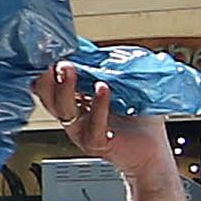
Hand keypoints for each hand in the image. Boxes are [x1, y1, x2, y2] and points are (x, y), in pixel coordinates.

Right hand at [38, 63, 176, 186]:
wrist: (153, 152)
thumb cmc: (139, 119)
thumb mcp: (122, 85)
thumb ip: (108, 69)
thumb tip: (96, 49)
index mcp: (76, 102)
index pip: (51, 85)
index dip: (47, 69)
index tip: (50, 51)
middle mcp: (74, 117)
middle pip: (48, 97)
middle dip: (48, 77)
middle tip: (55, 60)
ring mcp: (82, 131)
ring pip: (64, 110)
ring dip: (65, 88)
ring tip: (68, 69)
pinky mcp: (97, 143)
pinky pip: (93, 125)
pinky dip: (98, 105)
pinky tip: (102, 89)